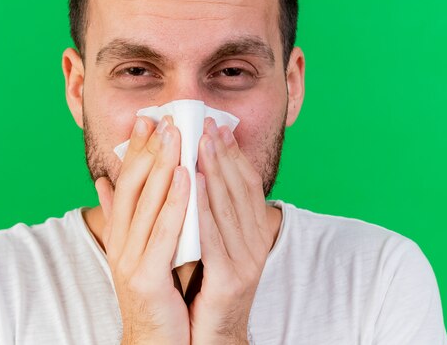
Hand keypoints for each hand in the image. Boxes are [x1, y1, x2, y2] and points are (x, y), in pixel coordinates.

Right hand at [95, 116, 190, 344]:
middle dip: (149, 149)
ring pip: (148, 202)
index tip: (148, 121)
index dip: (136, 150)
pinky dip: (175, 202)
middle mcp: (120, 242)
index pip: (126, 183)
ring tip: (176, 135)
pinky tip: (186, 176)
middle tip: (164, 118)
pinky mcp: (146, 277)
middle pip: (133, 186)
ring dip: (162, 165)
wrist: (156, 342)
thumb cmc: (153, 292)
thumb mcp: (136, 248)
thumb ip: (123, 215)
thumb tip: (102, 183)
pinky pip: (164, 232)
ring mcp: (131, 259)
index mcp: (120, 233)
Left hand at [189, 118, 271, 343]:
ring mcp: (246, 260)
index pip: (245, 184)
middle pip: (239, 188)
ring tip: (200, 143)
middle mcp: (255, 242)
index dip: (232, 154)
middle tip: (207, 123)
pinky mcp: (231, 278)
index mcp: (252, 232)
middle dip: (223, 153)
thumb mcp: (209, 242)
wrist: (210, 336)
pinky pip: (214, 235)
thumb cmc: (204, 285)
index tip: (216, 126)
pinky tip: (193, 183)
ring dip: (215, 171)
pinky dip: (203, 206)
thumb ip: (204, 210)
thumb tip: (192, 174)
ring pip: (228, 206)